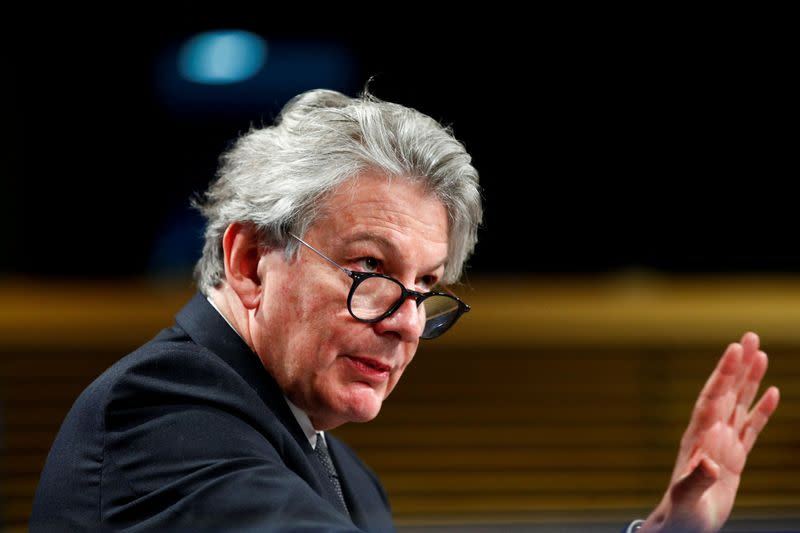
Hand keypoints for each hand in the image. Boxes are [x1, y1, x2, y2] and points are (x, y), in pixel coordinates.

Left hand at [640, 332, 779, 532]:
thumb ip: (695, 480)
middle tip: (750, 336)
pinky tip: (773, 392)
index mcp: (698, 438)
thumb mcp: (687, 498)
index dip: (723, 374)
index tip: (733, 349)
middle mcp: (710, 434)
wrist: (682, 525)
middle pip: (726, 391)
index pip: (712, 398)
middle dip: (737, 365)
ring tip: (761, 352)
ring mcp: (722, 443)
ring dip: (749, 379)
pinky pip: (751, 427)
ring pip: (739, 403)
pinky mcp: (734, 457)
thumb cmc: (681, 514)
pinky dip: (762, 409)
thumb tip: (708, 464)